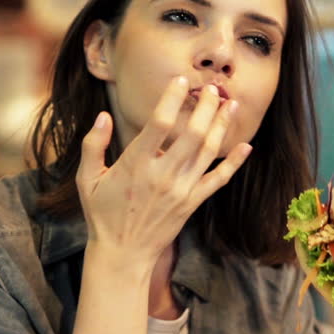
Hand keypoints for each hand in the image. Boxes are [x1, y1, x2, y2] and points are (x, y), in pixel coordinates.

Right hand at [76, 76, 251, 264]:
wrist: (123, 253)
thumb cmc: (102, 214)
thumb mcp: (87, 179)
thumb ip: (93, 145)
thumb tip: (103, 116)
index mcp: (136, 164)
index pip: (159, 123)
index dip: (172, 98)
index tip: (181, 80)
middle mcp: (162, 175)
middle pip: (192, 133)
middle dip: (206, 107)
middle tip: (212, 88)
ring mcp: (181, 190)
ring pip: (208, 152)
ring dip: (222, 126)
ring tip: (231, 105)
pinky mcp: (192, 203)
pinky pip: (218, 179)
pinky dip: (234, 163)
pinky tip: (246, 146)